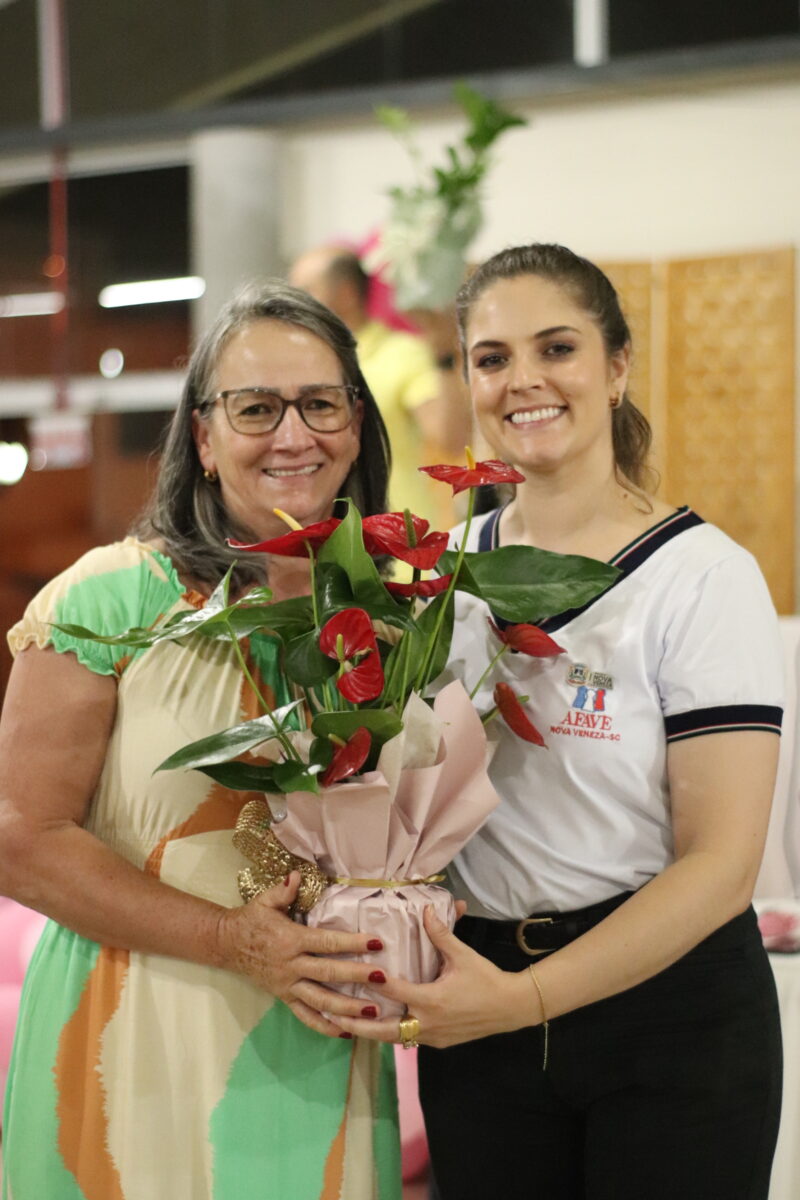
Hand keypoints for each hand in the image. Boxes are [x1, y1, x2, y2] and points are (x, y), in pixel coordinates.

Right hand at [215, 872, 386, 1037]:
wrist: (227, 944)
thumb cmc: (252, 919)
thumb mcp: (265, 901)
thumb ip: (283, 890)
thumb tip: (297, 875)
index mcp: (290, 939)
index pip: (325, 942)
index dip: (351, 943)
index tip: (375, 943)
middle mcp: (290, 965)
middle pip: (327, 973)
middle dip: (356, 976)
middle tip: (382, 978)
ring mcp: (287, 985)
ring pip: (320, 1000)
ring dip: (346, 1007)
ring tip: (372, 1012)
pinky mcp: (284, 998)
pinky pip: (305, 1016)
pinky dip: (324, 1026)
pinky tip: (345, 1032)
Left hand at [331, 905, 540, 1047]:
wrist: (510, 1008)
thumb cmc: (486, 979)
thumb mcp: (463, 955)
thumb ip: (441, 935)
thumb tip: (426, 910)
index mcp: (431, 1000)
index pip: (394, 991)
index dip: (373, 982)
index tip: (353, 974)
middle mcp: (427, 1023)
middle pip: (384, 1029)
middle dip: (357, 1024)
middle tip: (332, 1015)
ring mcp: (432, 1037)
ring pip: (394, 1038)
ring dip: (372, 1031)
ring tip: (346, 1023)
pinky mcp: (438, 1043)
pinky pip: (409, 1039)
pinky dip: (392, 1033)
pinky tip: (379, 1025)